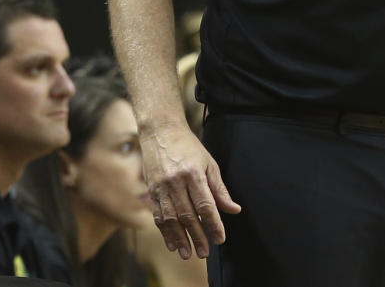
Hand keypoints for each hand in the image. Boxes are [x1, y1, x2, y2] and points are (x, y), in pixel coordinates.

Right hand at [141, 122, 240, 259]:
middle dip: (197, 237)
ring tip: (189, 253)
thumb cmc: (189, 147)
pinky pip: (158, 216)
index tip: (220, 238)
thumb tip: (233, 209)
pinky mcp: (151, 191)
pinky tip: (173, 243)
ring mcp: (161, 188)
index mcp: (194, 173)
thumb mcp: (209, 163)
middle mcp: (176, 182)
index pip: (206, 205)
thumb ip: (219, 188)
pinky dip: (165, 232)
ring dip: (180, 239)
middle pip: (188, 216)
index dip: (213, 224)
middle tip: (205, 253)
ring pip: (171, 219)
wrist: (161, 132)